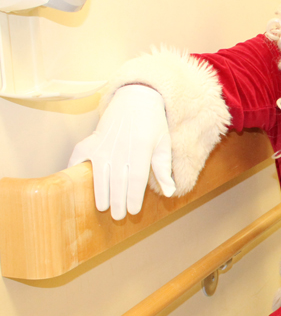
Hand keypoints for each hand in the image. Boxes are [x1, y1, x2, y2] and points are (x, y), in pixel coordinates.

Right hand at [68, 85, 175, 219]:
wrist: (135, 99)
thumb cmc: (153, 124)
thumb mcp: (163, 143)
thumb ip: (164, 168)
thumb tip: (170, 192)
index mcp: (141, 149)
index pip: (136, 179)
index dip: (133, 197)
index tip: (133, 211)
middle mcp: (120, 148)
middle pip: (118, 181)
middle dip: (117, 201)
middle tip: (118, 216)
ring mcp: (103, 144)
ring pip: (99, 174)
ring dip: (100, 192)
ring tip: (103, 207)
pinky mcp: (90, 140)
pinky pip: (79, 157)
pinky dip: (75, 170)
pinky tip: (76, 184)